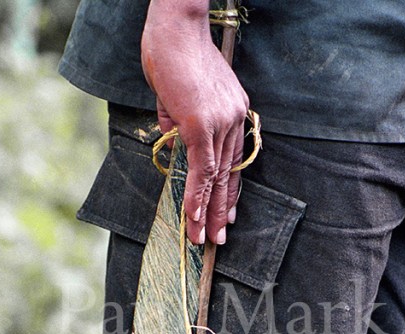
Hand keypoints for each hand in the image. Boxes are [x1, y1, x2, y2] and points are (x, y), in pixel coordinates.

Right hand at [142, 0, 248, 243]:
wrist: (177, 24)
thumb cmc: (173, 50)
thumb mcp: (176, 92)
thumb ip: (176, 119)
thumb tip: (171, 137)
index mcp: (232, 113)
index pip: (233, 161)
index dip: (228, 190)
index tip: (226, 214)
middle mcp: (233, 120)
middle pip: (229, 175)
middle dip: (221, 210)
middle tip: (218, 239)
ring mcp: (220, 123)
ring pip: (216, 178)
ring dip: (207, 212)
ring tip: (202, 239)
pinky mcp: (202, 125)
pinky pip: (202, 170)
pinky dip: (196, 195)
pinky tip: (192, 216)